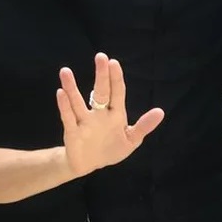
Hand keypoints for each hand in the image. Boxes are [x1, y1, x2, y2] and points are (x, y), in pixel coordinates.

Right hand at [57, 53, 164, 177]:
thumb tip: (161, 112)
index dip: (116, 78)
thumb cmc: (111, 148)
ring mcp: (84, 122)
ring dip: (72, 87)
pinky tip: (60, 93)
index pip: (117, 92)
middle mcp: (99, 114)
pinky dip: (64, 106)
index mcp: (115, 114)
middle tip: (100, 56)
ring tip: (66, 71)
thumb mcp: (131, 140)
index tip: (114, 62)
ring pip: (78, 101)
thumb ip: (144, 126)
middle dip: (101, 75)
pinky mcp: (72, 133)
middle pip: (100, 92)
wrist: (90, 165)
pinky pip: (68, 117)